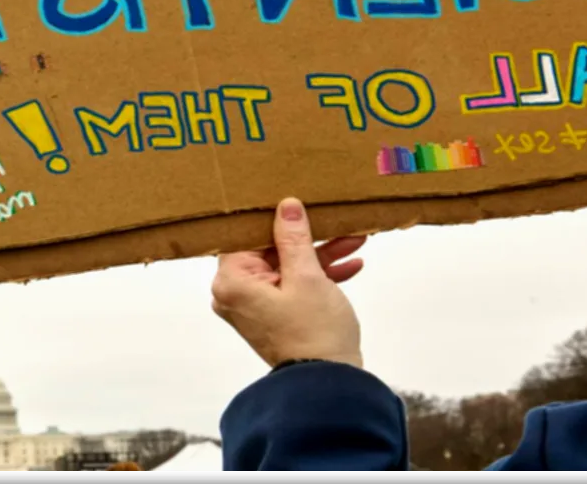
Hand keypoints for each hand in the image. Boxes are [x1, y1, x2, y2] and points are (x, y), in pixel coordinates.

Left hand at [212, 198, 365, 368]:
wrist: (329, 384)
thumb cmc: (314, 331)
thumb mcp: (307, 276)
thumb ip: (294, 239)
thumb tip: (286, 207)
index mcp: (231, 282)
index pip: (247, 237)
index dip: (273, 219)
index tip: (295, 202)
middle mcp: (235, 294)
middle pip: (269, 251)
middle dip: (308, 239)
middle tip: (334, 220)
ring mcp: (254, 307)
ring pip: (287, 268)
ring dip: (320, 256)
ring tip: (354, 238)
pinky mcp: (274, 317)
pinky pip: (293, 287)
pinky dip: (319, 277)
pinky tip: (351, 265)